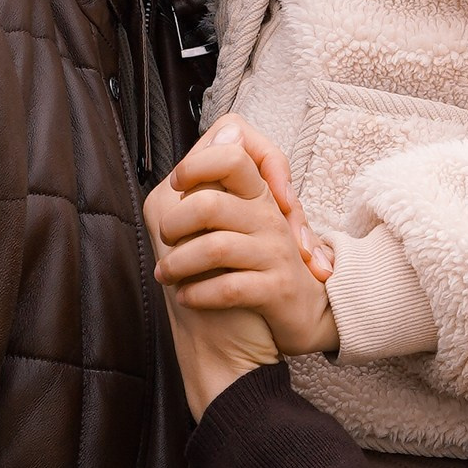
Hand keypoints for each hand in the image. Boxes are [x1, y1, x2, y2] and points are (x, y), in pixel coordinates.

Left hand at [147, 121, 340, 358]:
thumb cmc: (257, 265)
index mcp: (258, 195)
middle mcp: (269, 218)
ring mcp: (277, 253)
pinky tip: (188, 297)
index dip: (198, 165)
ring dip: (178, 264)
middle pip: (209, 204)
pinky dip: (198, 295)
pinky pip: (229, 288)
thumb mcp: (239, 220)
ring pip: (215, 248)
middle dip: (174, 224)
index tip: (179, 186)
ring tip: (166, 275)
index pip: (232, 157)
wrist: (301, 315)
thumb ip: (217, 188)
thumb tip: (203, 152)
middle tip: (167, 239)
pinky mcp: (279, 289)